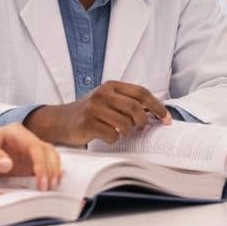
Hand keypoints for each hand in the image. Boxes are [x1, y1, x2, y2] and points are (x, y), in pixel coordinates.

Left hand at [0, 125, 61, 189]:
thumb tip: (8, 164)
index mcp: (16, 133)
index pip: (35, 146)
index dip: (40, 162)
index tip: (41, 178)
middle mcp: (25, 140)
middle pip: (46, 150)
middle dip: (51, 167)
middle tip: (49, 186)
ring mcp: (27, 150)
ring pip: (49, 156)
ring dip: (53, 169)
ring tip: (53, 186)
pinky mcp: (27, 161)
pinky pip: (43, 165)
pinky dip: (49, 172)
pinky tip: (50, 183)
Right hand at [24, 82, 170, 145]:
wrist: (60, 120)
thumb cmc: (89, 112)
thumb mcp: (107, 100)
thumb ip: (127, 102)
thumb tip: (155, 113)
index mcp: (111, 85)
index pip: (141, 93)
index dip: (157, 106)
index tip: (167, 119)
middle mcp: (103, 93)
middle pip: (135, 108)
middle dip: (144, 121)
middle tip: (142, 129)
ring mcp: (95, 108)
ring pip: (125, 123)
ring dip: (128, 132)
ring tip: (122, 132)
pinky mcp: (88, 123)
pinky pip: (112, 135)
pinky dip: (114, 139)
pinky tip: (108, 137)